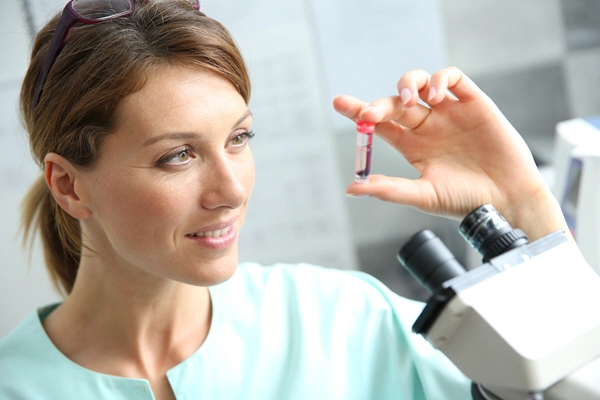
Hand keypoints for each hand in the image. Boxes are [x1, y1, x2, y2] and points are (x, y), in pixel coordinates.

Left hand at [333, 66, 566, 239]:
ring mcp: (449, 113)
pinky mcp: (473, 103)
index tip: (340, 104)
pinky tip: (435, 95)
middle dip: (381, 103)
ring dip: (409, 83)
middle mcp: (427, 127)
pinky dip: (440, 79)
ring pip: (421, 84)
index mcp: (412, 146)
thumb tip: (352, 188)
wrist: (506, 200)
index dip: (360, 112)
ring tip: (408, 99)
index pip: (380, 124)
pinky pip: (453, 79)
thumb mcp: (423, 195)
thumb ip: (389, 189)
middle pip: (396, 103)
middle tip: (371, 114)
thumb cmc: (465, 201)